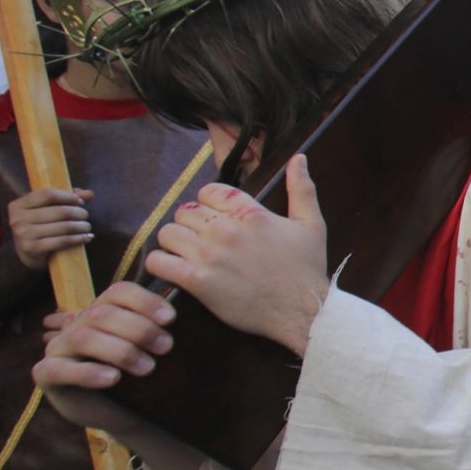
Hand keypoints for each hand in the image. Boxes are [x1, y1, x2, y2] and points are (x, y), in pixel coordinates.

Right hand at [6, 186, 93, 270]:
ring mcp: (24, 234)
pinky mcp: (32, 249)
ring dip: (82, 226)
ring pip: (64, 226)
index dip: (68, 196)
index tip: (80, 201)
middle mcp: (18, 219)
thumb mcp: (47, 209)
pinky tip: (87, 237)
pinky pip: (63, 241)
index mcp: (19, 205)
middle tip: (85, 216)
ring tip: (87, 227)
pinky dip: (79, 239)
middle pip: (60, 211)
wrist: (26, 254)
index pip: (48, 195)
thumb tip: (89, 193)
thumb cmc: (39, 227)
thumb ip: (66, 198)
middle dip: (79, 213)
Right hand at [35, 281, 174, 431]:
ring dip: (119, 350)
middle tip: (166, 347)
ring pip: (84, 337)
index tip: (171, 318)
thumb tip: (183, 312)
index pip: (118, 292)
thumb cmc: (140, 377)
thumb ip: (160, 329)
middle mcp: (77, 324)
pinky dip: (88, 372)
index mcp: (103, 310)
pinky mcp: (45, 373)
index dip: (143, 301)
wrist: (123, 414)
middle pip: (102, 313)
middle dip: (138, 329)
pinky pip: (60, 368)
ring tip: (147, 367)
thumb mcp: (152, 351)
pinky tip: (112, 378)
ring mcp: (58, 348)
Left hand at [143, 156, 329, 354]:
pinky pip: (159, 262)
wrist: (304, 312)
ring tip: (185, 254)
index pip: (208, 191)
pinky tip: (172, 269)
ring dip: (174, 243)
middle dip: (191, 224)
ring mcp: (210, 255)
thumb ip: (302, 189)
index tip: (214, 219)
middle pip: (185, 211)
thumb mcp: (312, 225)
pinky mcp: (197, 281)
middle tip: (200, 240)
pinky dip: (159, 264)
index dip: (208, 203)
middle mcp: (227, 229)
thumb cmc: (306, 270)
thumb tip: (298, 157)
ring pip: (168, 233)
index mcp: (251, 213)